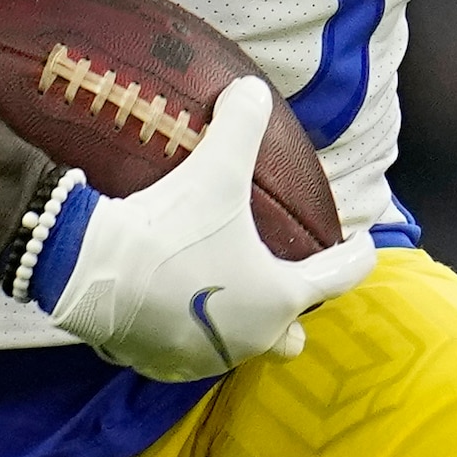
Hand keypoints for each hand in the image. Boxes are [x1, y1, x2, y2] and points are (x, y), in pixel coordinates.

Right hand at [44, 76, 378, 380]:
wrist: (94, 272)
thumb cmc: (172, 228)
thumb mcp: (214, 169)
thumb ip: (242, 124)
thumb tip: (253, 91)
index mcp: (280, 297)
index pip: (338, 278)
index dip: (355, 257)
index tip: (362, 246)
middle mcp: (252, 338)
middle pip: (290, 335)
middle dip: (290, 312)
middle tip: (280, 279)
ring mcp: (206, 358)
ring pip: (238, 346)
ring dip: (237, 323)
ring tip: (221, 289)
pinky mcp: (162, 365)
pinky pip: (188, 352)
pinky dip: (188, 333)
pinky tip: (173, 305)